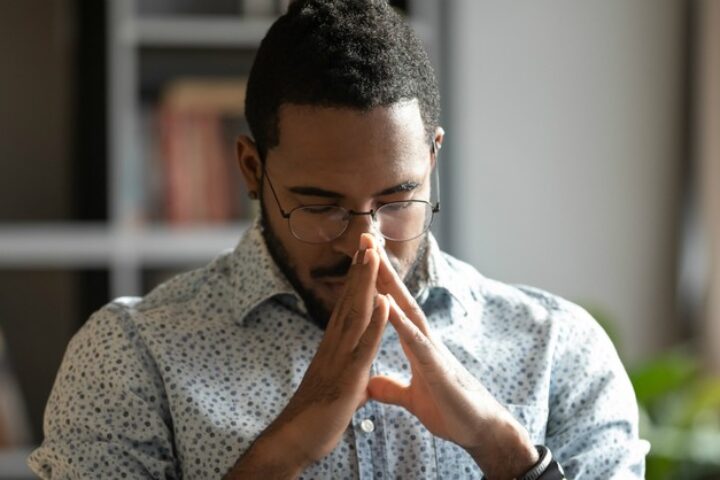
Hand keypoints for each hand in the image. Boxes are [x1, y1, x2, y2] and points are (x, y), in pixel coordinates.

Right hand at [227, 234, 388, 478]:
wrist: (294, 441)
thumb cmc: (316, 419)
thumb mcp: (339, 392)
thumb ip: (352, 381)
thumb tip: (361, 382)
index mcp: (334, 348)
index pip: (348, 308)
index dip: (357, 282)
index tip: (365, 257)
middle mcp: (334, 346)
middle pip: (349, 301)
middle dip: (361, 271)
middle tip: (368, 240)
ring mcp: (339, 358)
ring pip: (355, 314)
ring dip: (366, 284)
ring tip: (374, 256)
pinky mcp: (347, 376)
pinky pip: (364, 345)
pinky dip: (376, 322)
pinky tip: (386, 302)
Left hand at [368, 247, 538, 479]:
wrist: (478, 431)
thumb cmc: (450, 411)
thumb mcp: (412, 398)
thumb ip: (392, 388)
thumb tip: (372, 382)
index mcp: (415, 345)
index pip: (392, 307)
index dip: (376, 283)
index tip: (362, 258)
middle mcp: (423, 340)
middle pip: (398, 297)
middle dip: (381, 268)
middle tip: (365, 237)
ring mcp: (431, 350)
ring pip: (407, 309)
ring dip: (389, 283)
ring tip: (373, 258)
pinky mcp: (436, 367)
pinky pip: (415, 340)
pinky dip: (400, 321)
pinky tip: (387, 304)